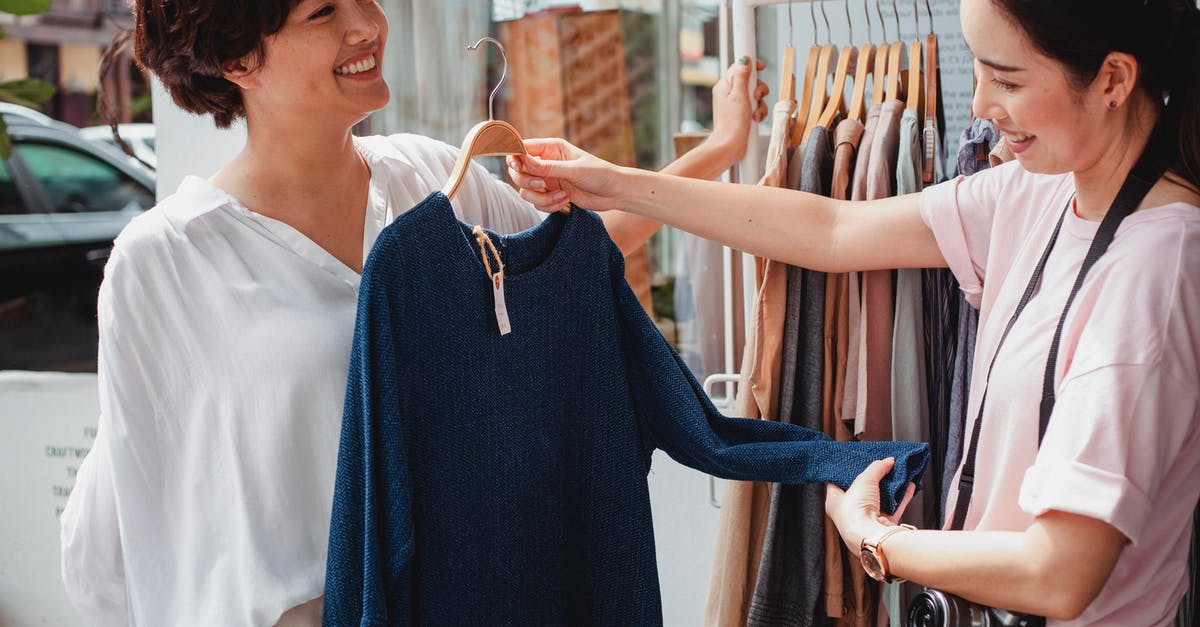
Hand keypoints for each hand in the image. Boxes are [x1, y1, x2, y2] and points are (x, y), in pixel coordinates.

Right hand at [506, 139, 624, 212]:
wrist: (615, 193)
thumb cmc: (600, 174)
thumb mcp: (574, 170)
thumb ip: (547, 167)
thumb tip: (523, 160)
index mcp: (551, 148)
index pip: (522, 148)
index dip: (515, 156)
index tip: (517, 165)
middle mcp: (546, 163)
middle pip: (518, 171)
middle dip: (526, 180)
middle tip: (542, 184)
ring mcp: (548, 180)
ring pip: (525, 190)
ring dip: (540, 198)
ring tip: (561, 197)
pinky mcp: (551, 195)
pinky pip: (537, 203)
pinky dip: (548, 206)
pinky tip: (565, 202)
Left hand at [708, 56, 770, 164]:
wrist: (730, 146)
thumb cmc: (732, 123)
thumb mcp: (739, 95)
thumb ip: (742, 76)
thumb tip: (744, 59)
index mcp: (725, 86)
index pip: (739, 67)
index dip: (752, 66)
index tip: (761, 67)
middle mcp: (729, 93)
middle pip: (750, 81)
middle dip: (758, 89)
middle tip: (756, 97)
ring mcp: (736, 104)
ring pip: (755, 95)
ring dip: (760, 104)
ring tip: (755, 113)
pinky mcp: (742, 114)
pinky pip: (755, 107)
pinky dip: (758, 112)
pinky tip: (756, 119)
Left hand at [826, 458, 916, 550]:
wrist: (872, 536)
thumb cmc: (857, 510)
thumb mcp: (864, 480)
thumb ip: (876, 468)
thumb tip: (887, 461)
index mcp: (835, 503)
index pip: (836, 484)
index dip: (844, 473)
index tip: (853, 463)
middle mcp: (850, 513)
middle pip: (861, 492)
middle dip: (871, 480)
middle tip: (879, 466)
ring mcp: (868, 519)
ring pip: (880, 499)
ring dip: (889, 487)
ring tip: (895, 473)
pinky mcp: (884, 524)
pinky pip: (895, 507)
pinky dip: (902, 497)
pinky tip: (909, 486)